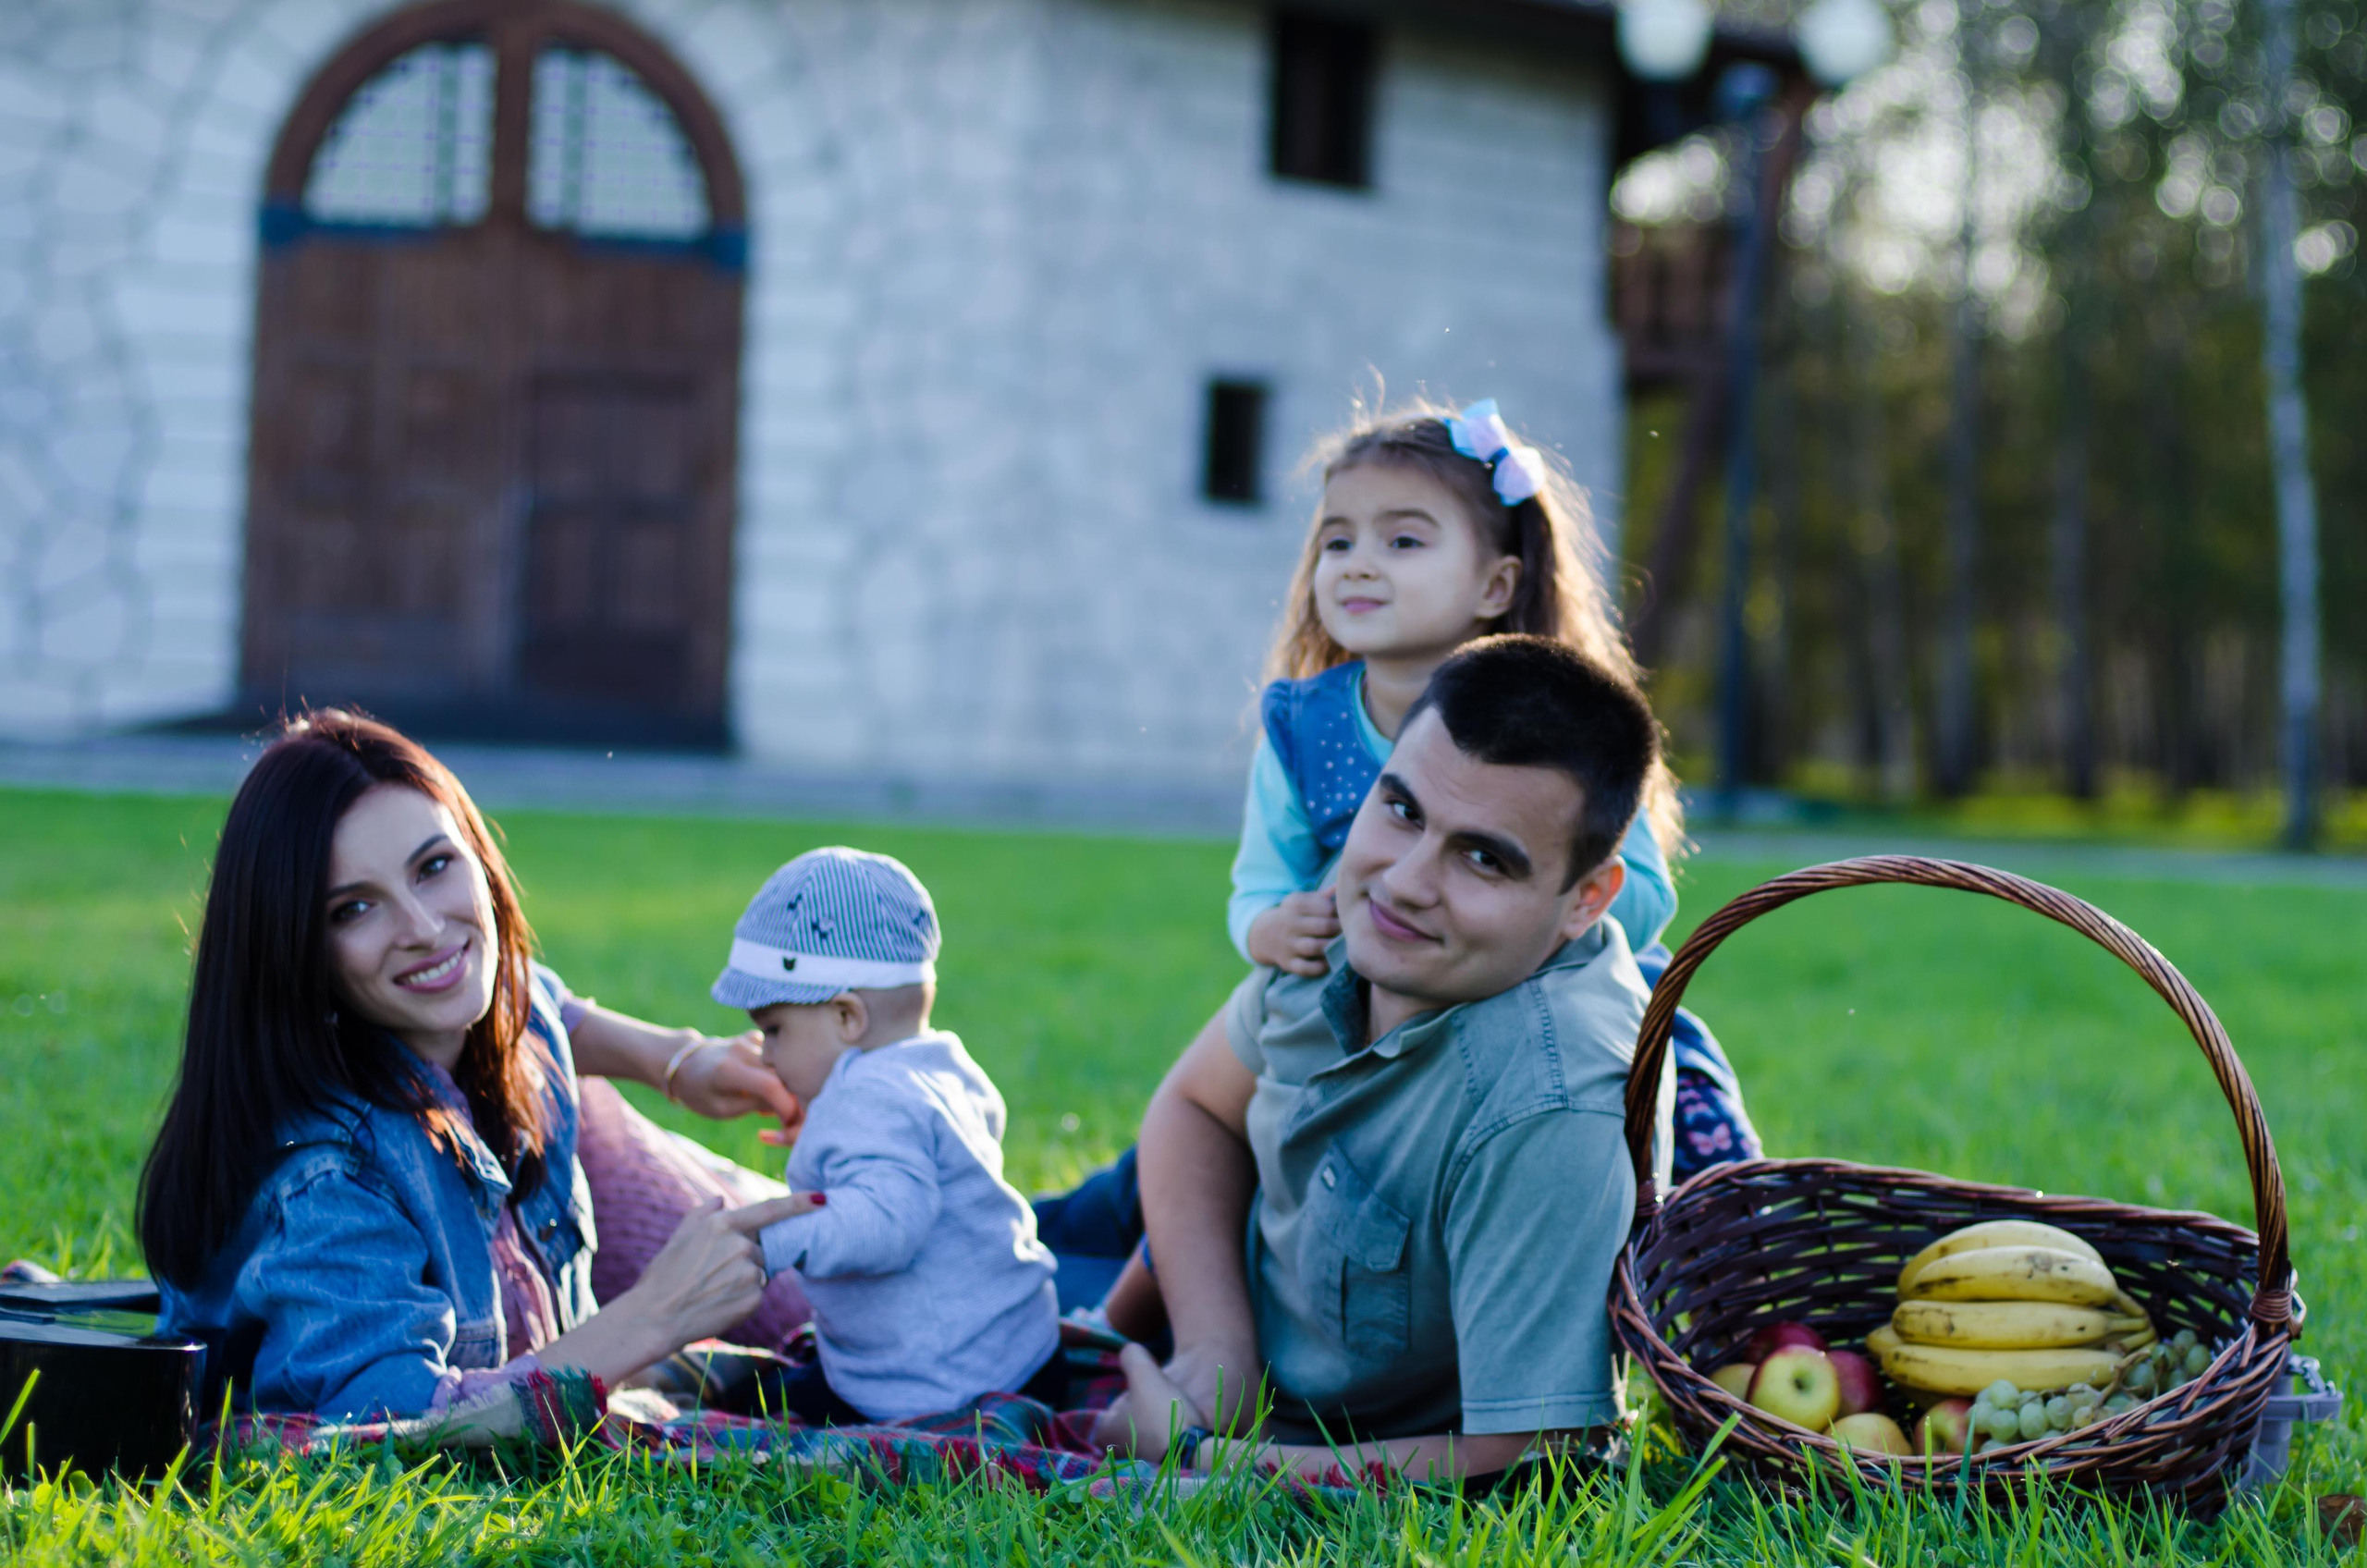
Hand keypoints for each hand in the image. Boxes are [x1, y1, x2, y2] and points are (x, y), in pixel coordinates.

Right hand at [614, 1192, 815, 1355]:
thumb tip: (720, 1199)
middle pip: (760, 1248)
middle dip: (744, 1258)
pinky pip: (757, 1294)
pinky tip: (719, 1304)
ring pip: (759, 1272)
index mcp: (723, 1225)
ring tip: (712, 1290)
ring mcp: (749, 1273)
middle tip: (712, 1274)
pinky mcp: (753, 1298)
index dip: (800, 1203)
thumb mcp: (678, 1237)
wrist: (654, 1318)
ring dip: (743, 1279)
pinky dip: (743, 1299)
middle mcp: (741, 1246)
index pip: (770, 1210)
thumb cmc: (663, 1277)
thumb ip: (702, 1214)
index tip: (822, 1198)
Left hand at [671, 1032, 804, 1135]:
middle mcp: (741, 1050)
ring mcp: (747, 1040)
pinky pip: (775, 1056)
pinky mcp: (752, 1037)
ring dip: (783, 1085)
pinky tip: (762, 1083)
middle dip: (790, 1096)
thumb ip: (754, 1106)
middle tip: (782, 1115)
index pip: (770, 1086)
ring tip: (765, 1101)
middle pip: (781, 1074)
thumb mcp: (722, 1109)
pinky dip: (775, 1071)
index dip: (787, 1105)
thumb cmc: (700, 1093)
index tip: (790, 1121)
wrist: (684, 1064)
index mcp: (729, 1071)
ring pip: (781, 1065)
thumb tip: (790, 1107)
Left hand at [1091, 1336, 1257, 1452]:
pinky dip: (1169, 1444)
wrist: (1195, 1456)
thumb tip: (1128, 1350)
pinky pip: (1160, 1453)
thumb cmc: (1163, 1414)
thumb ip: (1133, 1357)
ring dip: (1159, 1428)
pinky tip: (1183, 1437)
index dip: (1134, 1395)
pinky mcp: (1158, 1476)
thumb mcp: (1145, 1375)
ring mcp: (1136, 1468)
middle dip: (1146, 1413)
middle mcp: (1115, 1454)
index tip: (1152, 1393)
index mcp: (1105, 1432)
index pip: (1114, 1407)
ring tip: (1177, 1420)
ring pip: (1146, 1438)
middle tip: (1166, 1406)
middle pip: (1130, 1422)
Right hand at [1245, 890, 1337, 977]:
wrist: (1263, 935)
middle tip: (1346, 933)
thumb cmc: (1293, 916)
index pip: (1325, 907)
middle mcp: (1290, 923)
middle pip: (1323, 926)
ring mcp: (1288, 944)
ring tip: (1339, 947)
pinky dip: (1319, 968)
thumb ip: (1322, 897)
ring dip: (1331, 948)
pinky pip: (1305, 968)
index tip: (1345, 917)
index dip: (1339, 913)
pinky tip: (1328, 963)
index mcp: (1296, 904)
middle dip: (1339, 930)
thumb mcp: (1301, 902)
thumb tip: (1342, 885)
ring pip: (1314, 947)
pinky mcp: (1287, 963)